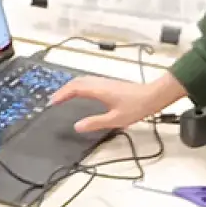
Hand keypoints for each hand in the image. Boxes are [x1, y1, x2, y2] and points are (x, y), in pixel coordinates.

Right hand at [51, 73, 187, 133]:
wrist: (153, 96)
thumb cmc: (136, 107)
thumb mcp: (115, 119)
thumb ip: (95, 123)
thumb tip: (77, 126)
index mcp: (98, 90)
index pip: (74, 89)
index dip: (61, 94)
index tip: (52, 102)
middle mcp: (100, 83)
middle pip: (76, 82)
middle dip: (63, 90)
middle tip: (54, 100)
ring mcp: (105, 82)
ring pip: (82, 80)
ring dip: (71, 87)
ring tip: (63, 97)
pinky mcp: (109, 84)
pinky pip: (88, 81)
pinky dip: (79, 86)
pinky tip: (80, 93)